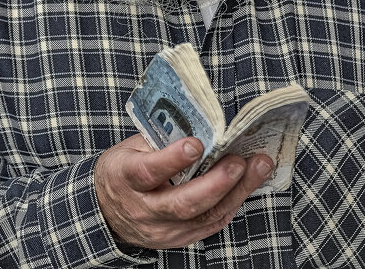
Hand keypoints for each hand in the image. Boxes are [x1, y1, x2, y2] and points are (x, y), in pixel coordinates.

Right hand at [94, 135, 272, 249]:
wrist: (106, 211)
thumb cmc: (123, 169)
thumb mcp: (130, 147)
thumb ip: (160, 140)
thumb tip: (199, 126)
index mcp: (125, 178)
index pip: (148, 171)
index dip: (173, 159)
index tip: (197, 143)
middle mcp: (143, 209)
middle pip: (182, 203)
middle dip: (215, 183)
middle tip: (239, 161)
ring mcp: (161, 230)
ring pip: (202, 216)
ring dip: (235, 192)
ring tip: (258, 167)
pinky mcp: (177, 239)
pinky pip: (209, 225)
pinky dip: (230, 204)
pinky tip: (246, 186)